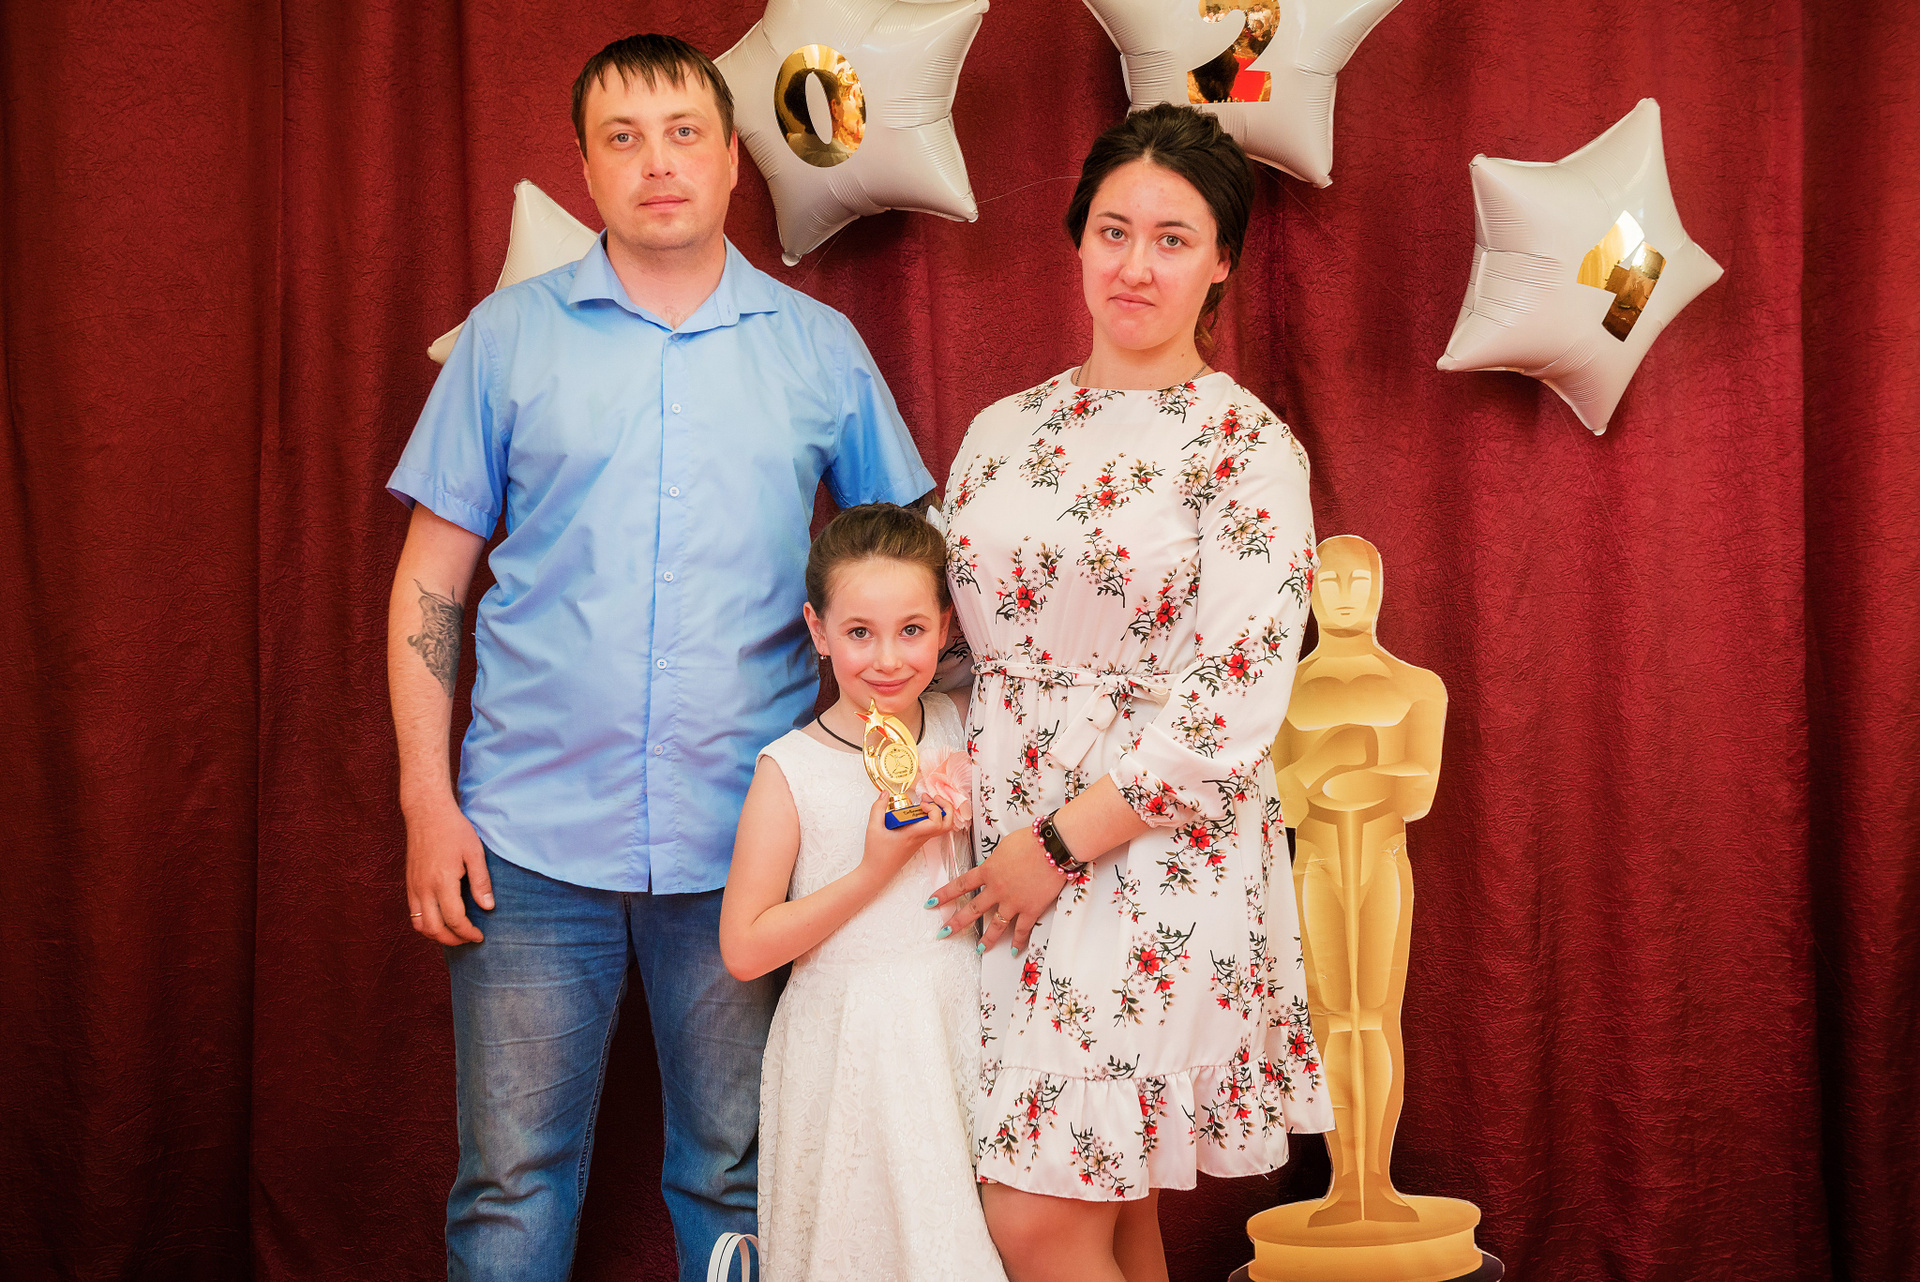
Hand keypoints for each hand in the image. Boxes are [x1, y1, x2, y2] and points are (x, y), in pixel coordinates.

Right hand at [404, 797, 492, 944]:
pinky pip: (413, 914)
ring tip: (455, 933)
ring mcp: (413, 887)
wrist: (427, 813)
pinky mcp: (408, 884)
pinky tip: (440, 920)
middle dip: (453, 940)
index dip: (468, 933)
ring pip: (420, 925)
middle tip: (469, 938)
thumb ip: (481, 881)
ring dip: (437, 935)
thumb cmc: (454, 830)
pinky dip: (426, 924)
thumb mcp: (474, 853)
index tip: (480, 935)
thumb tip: (488, 907)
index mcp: (442, 882)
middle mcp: (423, 888)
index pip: (454, 920)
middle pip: (434, 929)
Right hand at [860, 793, 955, 881]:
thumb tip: (884, 794)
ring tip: (925, 801)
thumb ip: (878, 808)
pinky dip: (931, 816)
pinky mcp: (918, 841)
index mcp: (913, 834)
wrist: (877, 872)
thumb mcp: (873, 827)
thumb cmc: (876, 853)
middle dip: (946, 808)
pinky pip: (932, 827)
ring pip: (941, 826)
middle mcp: (921, 838)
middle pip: (947, 825)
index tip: (921, 804)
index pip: (936, 823)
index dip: (934, 810)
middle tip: (933, 798)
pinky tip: (918, 810)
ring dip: (939, 811)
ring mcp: (921, 840)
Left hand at [931, 825, 1067, 954]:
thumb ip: (996, 860)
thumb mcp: (1005, 846)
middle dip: (956, 923)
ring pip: (996, 926)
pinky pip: (1022, 929)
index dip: (943, 895)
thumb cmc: (1030, 840)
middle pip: (973, 910)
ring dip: (987, 939)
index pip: (961, 885)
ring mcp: (1013, 901)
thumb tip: (995, 865)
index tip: (930, 903)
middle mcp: (997, 889)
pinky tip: (1013, 950)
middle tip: (943, 933)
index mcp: (988, 871)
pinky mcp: (1031, 908)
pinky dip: (1018, 941)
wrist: (1052, 845)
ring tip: (979, 949)